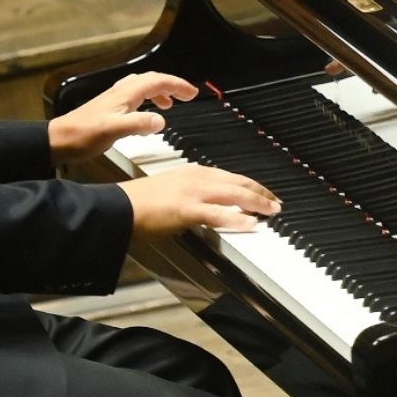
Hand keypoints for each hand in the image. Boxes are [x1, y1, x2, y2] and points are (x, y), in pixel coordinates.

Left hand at [49, 71, 197, 165]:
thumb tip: (161, 120)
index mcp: (125, 94)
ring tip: (170, 104)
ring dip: (159, 92)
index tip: (192, 92)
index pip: (156, 81)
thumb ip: (138, 124)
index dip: (176, 84)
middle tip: (187, 95)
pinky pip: (134, 98)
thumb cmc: (83, 135)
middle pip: (151, 80)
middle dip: (171, 85)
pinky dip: (147, 102)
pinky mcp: (110, 109)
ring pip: (142, 88)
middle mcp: (121, 92)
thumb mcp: (113, 130)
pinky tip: (147, 117)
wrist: (59, 140)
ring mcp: (114, 100)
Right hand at [122, 164, 281, 236]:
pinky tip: (251, 223)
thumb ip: (192, 194)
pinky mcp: (186, 209)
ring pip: (234, 194)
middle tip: (276, 203)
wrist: (119, 207)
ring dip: (257, 202)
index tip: (264, 193)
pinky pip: (218, 214)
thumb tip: (209, 205)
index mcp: (192, 172)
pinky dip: (237, 218)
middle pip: (238, 182)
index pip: (230, 176)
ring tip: (272, 211)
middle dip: (261, 193)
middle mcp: (196, 178)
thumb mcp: (171, 189)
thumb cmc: (139, 202)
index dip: (251, 185)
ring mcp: (193, 193)